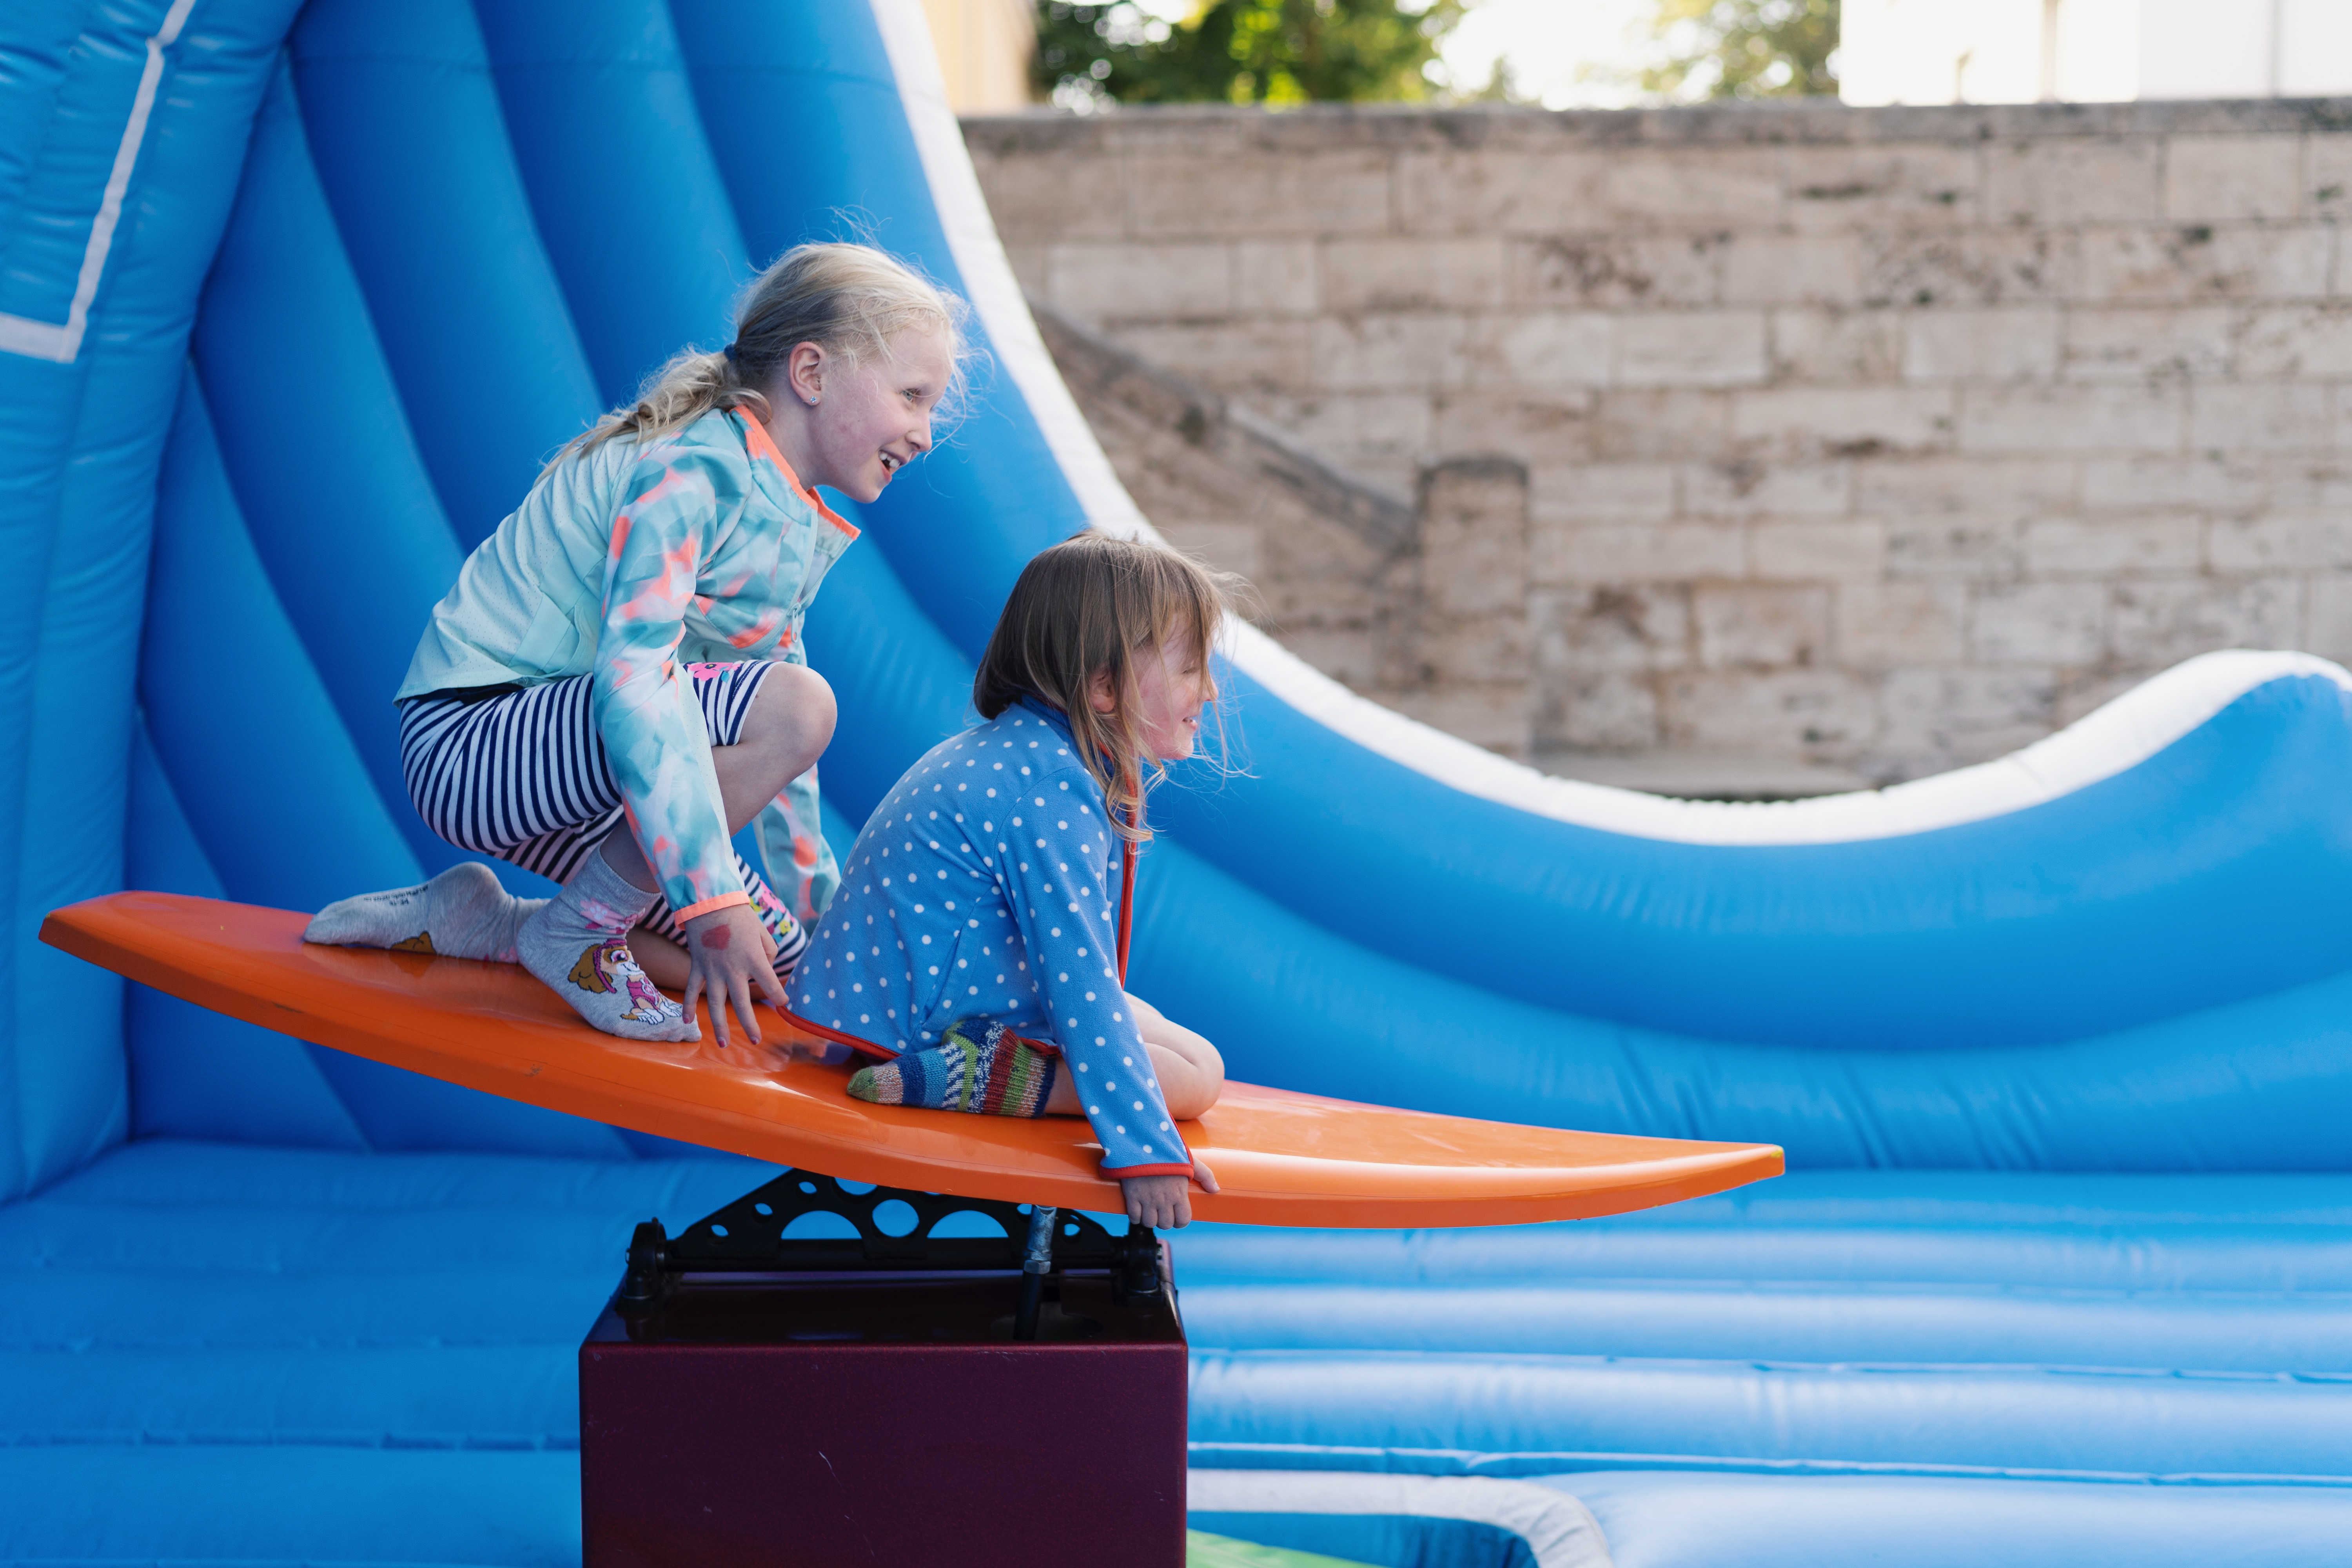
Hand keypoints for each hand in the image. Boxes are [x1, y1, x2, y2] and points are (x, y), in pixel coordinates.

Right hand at [680, 902, 785, 1048]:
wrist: (710, 902)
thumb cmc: (740, 916)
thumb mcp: (762, 932)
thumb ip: (768, 953)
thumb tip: (766, 971)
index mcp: (754, 959)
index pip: (770, 985)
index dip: (779, 996)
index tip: (784, 1004)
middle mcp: (733, 969)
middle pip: (741, 1003)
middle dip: (750, 1024)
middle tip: (756, 1040)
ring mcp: (712, 970)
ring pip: (715, 1004)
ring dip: (719, 1026)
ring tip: (724, 1044)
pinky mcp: (697, 966)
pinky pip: (691, 990)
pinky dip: (687, 1005)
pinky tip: (687, 1021)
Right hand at [1120, 1157, 1218, 1230]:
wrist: (1143, 1142)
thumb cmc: (1168, 1151)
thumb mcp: (1191, 1161)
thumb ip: (1205, 1175)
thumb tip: (1215, 1189)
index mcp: (1179, 1193)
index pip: (1183, 1220)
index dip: (1180, 1221)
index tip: (1176, 1215)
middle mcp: (1164, 1200)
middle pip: (1165, 1224)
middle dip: (1164, 1220)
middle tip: (1162, 1212)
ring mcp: (1147, 1199)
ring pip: (1149, 1223)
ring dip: (1150, 1219)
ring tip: (1150, 1210)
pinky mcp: (1132, 1196)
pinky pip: (1133, 1216)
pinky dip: (1136, 1216)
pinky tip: (1138, 1209)